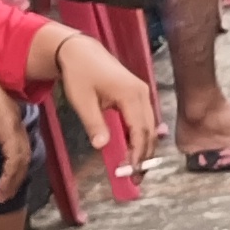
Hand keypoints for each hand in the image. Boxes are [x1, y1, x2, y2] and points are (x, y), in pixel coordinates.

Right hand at [0, 44, 30, 206]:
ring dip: (13, 179)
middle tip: (6, 194)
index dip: (12, 163)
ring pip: (22, 158)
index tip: (4, 180)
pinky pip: (14, 158)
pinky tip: (2, 187)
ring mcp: (13, 124)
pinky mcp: (7, 129)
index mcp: (5, 116)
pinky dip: (10, 175)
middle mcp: (14, 120)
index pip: (16, 144)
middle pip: (23, 153)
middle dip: (16, 175)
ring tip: (2, 196)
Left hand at [41, 26, 161, 162]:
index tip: (130, 171)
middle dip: (144, 156)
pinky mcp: (138, 95)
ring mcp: (142, 93)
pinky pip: (144, 120)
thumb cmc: (79, 73)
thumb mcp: (82, 100)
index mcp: (130, 94)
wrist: (80, 51)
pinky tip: (134, 150)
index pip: (139, 130)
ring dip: (144, 148)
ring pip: (149, 127)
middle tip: (135, 178)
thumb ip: (94, 123)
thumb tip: (102, 146)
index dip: (137, 153)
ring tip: (135, 168)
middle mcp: (142, 94)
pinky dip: (141, 137)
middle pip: (149, 131)